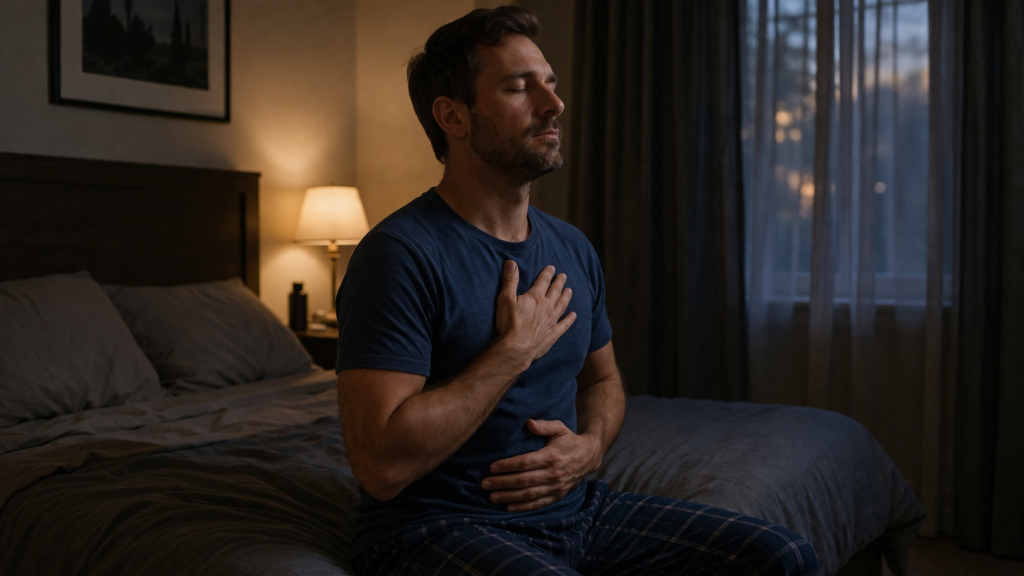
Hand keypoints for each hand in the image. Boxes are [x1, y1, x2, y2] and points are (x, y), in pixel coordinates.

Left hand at [481, 419, 601, 511]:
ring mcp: (555, 487)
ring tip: (492, 497)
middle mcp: (553, 474)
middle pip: (523, 481)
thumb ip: (544, 426)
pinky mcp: (557, 495)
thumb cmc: (569, 440)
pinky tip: (509, 507)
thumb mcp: (560, 428)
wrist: (589, 457)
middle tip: (485, 484)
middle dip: (502, 483)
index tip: (492, 467)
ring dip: (509, 497)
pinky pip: (538, 504)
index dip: (508, 465)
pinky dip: (523, 507)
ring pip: (529, 494)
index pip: (525, 462)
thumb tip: (529, 423)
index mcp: (551, 456)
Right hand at [495, 261, 575, 362]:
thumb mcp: (505, 299)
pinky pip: (564, 324)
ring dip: (566, 297)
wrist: (516, 348)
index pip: (543, 281)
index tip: (552, 268)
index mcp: (535, 297)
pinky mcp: (553, 334)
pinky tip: (574, 315)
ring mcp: (552, 321)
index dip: (547, 273)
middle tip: (563, 276)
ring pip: (562, 305)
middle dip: (559, 282)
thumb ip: (510, 280)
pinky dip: (570, 319)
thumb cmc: (509, 324)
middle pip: (555, 291)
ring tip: (570, 291)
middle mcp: (547, 307)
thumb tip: (511, 262)